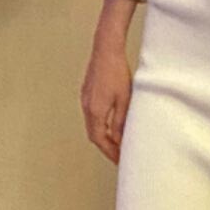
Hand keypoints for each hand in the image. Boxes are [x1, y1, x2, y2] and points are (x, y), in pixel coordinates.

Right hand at [80, 36, 131, 164]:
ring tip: (117, 141)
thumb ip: (121, 121)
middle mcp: (87, 107)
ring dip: (103, 135)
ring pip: (92, 125)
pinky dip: (100, 124)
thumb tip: (120, 138)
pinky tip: (110, 123)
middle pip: (94, 135)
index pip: (100, 140)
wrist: (106, 50)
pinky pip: (92, 115)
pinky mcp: (87, 92)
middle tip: (118, 155)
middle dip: (106, 147)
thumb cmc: (117, 71)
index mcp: (96, 111)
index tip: (119, 160)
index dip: (110, 152)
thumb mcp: (124, 100)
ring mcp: (85, 99)